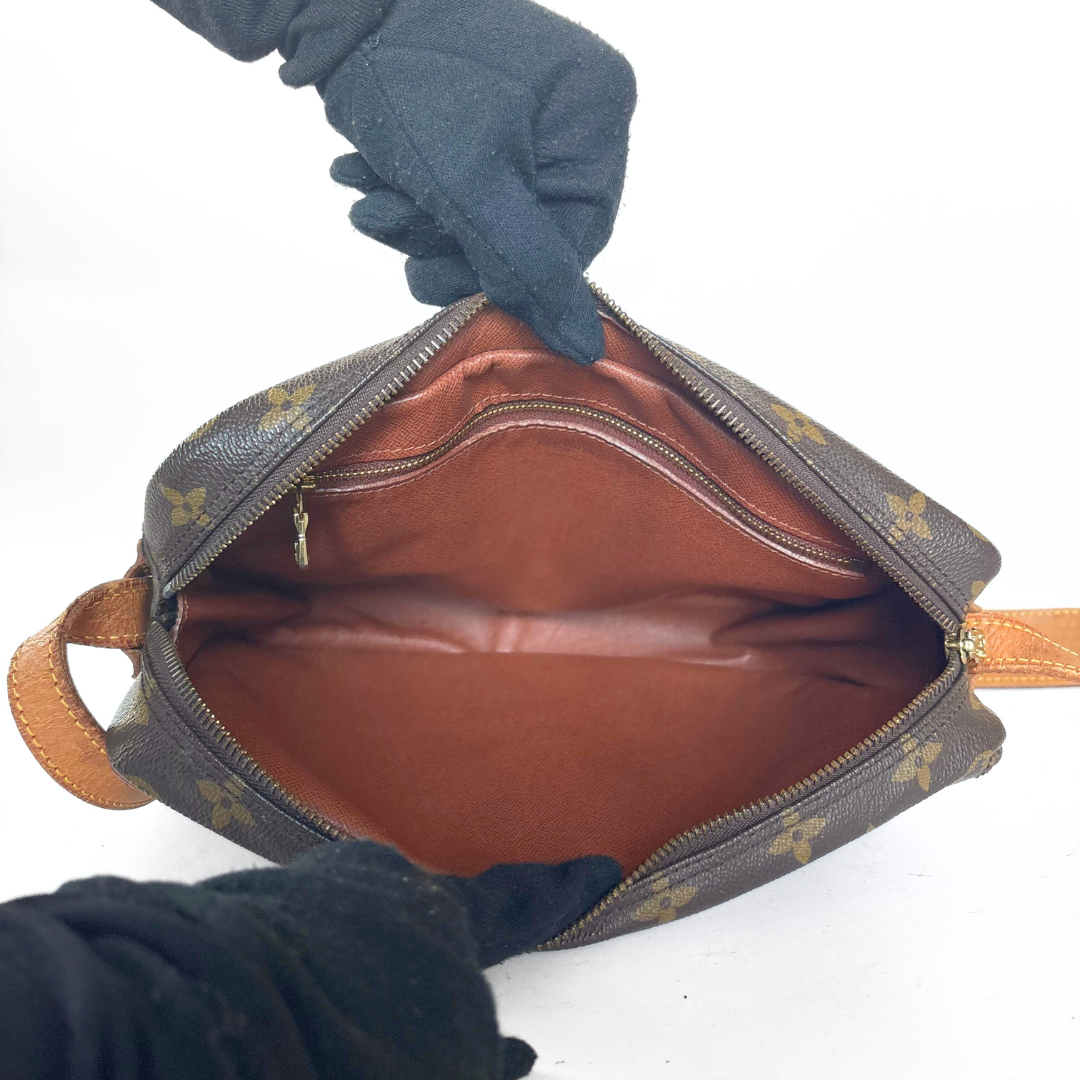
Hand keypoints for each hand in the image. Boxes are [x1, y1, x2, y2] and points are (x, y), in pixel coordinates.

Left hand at [321, 0, 635, 362]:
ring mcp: (530, 115)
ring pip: (486, 218)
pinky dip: (410, 194)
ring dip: (416, 222)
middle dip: (445, 241)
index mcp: (598, 114)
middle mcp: (576, 114)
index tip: (436, 279)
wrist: (332, 5)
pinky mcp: (484, 120)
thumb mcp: (471, 185)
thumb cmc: (411, 78)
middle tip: (385, 227)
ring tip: (365, 197)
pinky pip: (462, 191)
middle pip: (525, 234)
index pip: (572, 241)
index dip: (506, 277)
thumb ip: (528, 269)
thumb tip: (587, 348)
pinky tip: (363, 174)